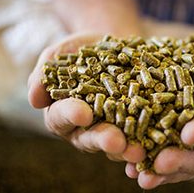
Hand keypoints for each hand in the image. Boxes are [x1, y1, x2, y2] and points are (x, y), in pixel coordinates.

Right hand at [28, 33, 144, 162]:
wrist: (113, 45)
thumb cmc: (81, 49)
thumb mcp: (60, 54)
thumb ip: (45, 74)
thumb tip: (34, 98)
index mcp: (62, 113)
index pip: (62, 117)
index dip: (71, 115)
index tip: (83, 112)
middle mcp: (86, 128)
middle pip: (91, 138)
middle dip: (103, 139)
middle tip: (115, 140)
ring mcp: (113, 128)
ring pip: (118, 144)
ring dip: (128, 148)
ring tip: (139, 149)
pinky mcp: (137, 125)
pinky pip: (142, 136)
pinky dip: (150, 141)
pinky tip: (159, 142)